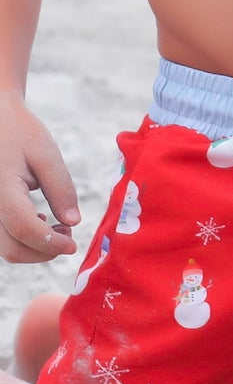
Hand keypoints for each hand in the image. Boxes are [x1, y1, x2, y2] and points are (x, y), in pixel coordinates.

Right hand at [0, 93, 80, 262]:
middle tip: (68, 238)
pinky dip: (21, 238)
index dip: (51, 243)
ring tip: (56, 227)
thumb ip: (61, 188)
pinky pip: (1, 236)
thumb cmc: (18, 131)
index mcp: (1, 190)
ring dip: (33, 247)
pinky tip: (38, 220)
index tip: (73, 244)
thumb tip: (73, 222)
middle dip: (44, 252)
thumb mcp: (45, 153)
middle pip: (12, 249)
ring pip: (5, 247)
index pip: (25, 230)